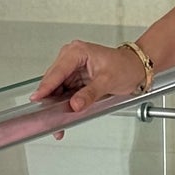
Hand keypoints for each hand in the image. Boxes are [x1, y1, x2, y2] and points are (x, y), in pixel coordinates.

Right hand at [30, 40, 146, 128]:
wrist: (136, 68)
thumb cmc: (126, 66)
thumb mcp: (108, 81)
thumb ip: (90, 94)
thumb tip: (75, 105)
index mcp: (77, 52)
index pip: (57, 72)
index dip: (46, 87)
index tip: (37, 99)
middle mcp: (71, 57)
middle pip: (53, 81)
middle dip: (50, 100)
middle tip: (50, 118)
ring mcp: (71, 68)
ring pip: (56, 89)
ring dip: (56, 105)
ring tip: (58, 122)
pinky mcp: (74, 79)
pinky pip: (64, 93)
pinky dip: (64, 104)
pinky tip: (64, 116)